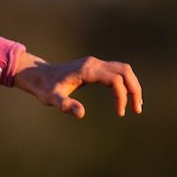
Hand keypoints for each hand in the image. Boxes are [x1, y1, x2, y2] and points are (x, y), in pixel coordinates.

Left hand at [12, 53, 142, 118]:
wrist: (38, 75)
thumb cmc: (44, 87)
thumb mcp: (51, 98)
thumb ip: (64, 105)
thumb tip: (81, 114)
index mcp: (87, 70)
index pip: (115, 80)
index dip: (121, 96)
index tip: (120, 113)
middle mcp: (94, 63)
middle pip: (125, 71)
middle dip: (134, 89)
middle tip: (137, 109)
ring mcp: (96, 63)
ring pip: (124, 70)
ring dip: (133, 86)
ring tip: (136, 106)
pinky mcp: (96, 67)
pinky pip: (118, 72)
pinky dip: (126, 83)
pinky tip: (127, 98)